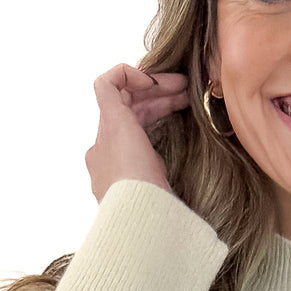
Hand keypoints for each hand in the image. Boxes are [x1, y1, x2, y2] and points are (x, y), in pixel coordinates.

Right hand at [85, 62, 191, 202]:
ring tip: (182, 84)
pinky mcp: (111, 121)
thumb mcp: (162, 197)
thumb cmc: (155, 214)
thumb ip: (164, 186)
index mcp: (114, 170)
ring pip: (124, 98)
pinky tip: (154, 81)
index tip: (183, 109)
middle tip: (186, 91)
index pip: (133, 130)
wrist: (141, 216)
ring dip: (153, 86)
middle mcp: (104, 151)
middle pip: (130, 111)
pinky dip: (128, 74)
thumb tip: (176, 192)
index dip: (157, 114)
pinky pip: (107, 84)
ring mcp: (105, 136)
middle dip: (158, 98)